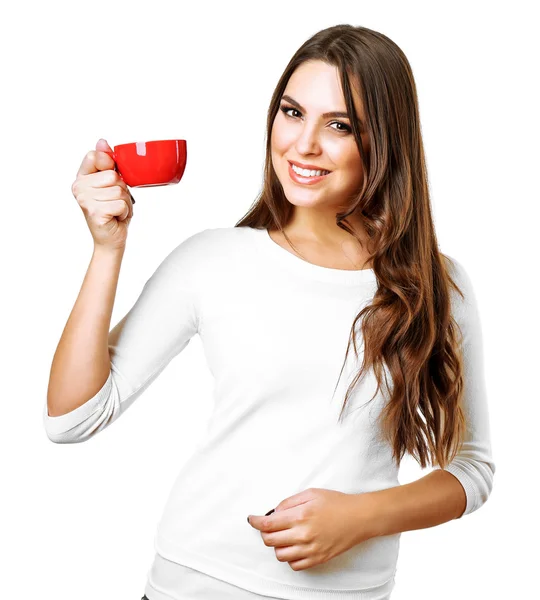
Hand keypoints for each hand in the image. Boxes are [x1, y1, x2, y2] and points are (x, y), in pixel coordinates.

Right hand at [72, 138, 134, 250]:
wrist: (110, 239)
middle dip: (122, 190)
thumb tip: (102, 141)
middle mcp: (79, 187)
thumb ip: (107, 163)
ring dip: (124, 202)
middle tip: (114, 202)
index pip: (95, 156)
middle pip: (113, 176)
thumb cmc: (112, 212)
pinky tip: (115, 217)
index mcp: (81, 178)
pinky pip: (122, 203)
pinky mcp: (95, 212)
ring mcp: (85, 200)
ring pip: (120, 191)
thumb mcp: (111, 185)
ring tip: (115, 210)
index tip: (108, 182)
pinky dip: (124, 212)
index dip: (109, 167)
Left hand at [247, 487, 376, 570]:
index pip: (268, 524)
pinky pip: (294, 565)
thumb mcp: (310, 493)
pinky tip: (294, 546)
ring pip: (280, 555)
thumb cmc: (336, 503)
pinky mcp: (318, 559)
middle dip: (265, 532)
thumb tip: (274, 512)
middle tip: (269, 525)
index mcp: (300, 515)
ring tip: (283, 535)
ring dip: (277, 545)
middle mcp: (303, 534)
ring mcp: (311, 549)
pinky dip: (290, 557)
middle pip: (270, 540)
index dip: (255, 522)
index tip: (252, 519)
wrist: (359, 518)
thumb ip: (289, 502)